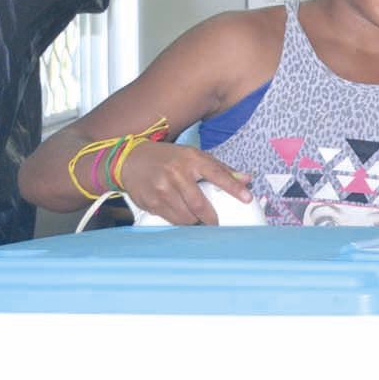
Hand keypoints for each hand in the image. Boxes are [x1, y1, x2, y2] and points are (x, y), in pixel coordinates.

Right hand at [117, 142, 251, 225]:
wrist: (131, 159)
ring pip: (185, 217)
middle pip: (199, 204)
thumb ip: (221, 169)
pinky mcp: (150, 202)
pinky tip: (183, 219)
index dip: (234, 188)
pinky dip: (180, 223)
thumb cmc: (169, 158)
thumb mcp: (195, 156)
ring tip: (198, 221)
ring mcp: (161, 189)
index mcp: (191, 160)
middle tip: (216, 223)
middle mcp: (176, 174)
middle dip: (211, 218)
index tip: (247, 198)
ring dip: (195, 223)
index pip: (218, 174)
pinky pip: (171, 220)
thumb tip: (247, 179)